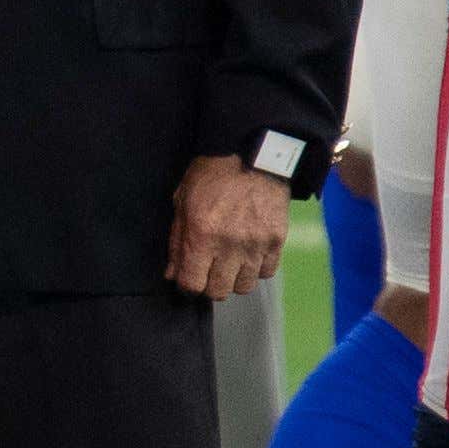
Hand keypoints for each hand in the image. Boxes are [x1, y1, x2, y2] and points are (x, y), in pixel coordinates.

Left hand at [167, 155, 288, 301]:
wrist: (254, 156)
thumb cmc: (211, 176)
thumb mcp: (182, 202)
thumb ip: (177, 241)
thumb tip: (172, 273)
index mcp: (201, 236)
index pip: (192, 284)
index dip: (187, 285)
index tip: (188, 278)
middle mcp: (229, 246)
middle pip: (218, 291)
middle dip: (209, 286)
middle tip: (207, 272)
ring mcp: (256, 245)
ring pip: (244, 286)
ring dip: (233, 280)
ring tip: (228, 265)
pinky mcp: (277, 241)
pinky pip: (266, 272)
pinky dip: (256, 270)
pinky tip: (248, 256)